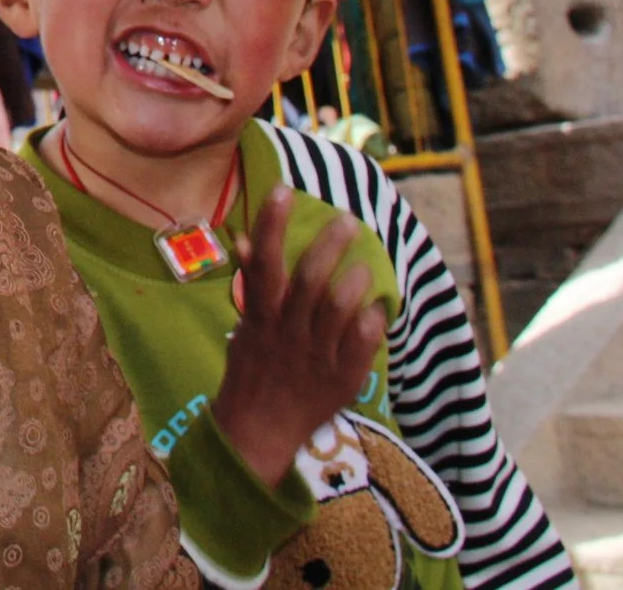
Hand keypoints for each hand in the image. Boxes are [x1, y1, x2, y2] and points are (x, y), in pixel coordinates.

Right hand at [210, 185, 385, 485]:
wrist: (259, 433)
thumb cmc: (252, 372)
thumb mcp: (245, 328)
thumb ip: (251, 287)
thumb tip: (245, 240)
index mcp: (261, 318)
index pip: (264, 263)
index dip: (272, 225)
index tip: (284, 189)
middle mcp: (288, 333)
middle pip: (309, 281)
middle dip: (328, 246)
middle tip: (347, 220)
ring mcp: (316, 356)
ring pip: (338, 310)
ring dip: (353, 282)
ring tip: (364, 265)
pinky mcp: (342, 377)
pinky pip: (362, 343)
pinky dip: (372, 321)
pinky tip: (378, 306)